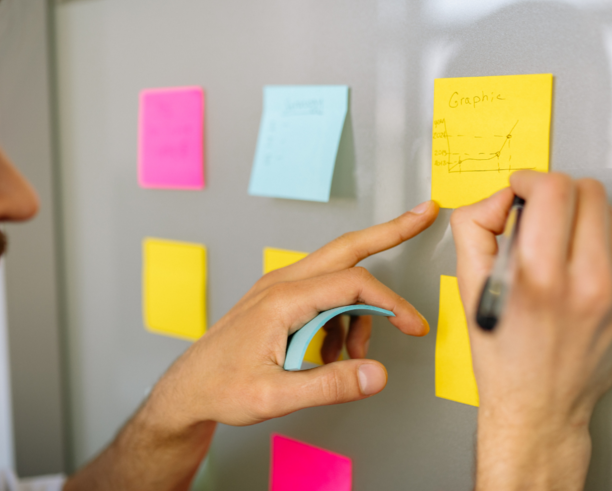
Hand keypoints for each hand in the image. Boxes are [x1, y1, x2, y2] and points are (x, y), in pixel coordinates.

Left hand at [152, 200, 438, 428]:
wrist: (189, 387)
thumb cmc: (222, 388)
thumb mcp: (275, 396)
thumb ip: (330, 386)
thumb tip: (378, 374)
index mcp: (282, 300)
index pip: (352, 284)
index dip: (391, 303)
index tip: (414, 326)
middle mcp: (281, 283)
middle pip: (346, 248)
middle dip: (388, 232)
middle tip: (423, 214)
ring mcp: (278, 287)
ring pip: (337, 275)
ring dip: (359, 310)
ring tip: (353, 358)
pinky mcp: (278, 298)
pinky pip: (323, 296)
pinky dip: (340, 320)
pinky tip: (331, 355)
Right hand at [451, 172, 611, 489]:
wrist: (539, 409)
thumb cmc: (502, 357)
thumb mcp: (468, 289)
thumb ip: (474, 228)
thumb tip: (500, 199)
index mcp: (539, 278)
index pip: (554, 189)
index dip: (530, 179)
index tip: (518, 190)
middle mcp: (586, 282)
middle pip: (588, 190)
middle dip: (555, 191)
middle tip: (535, 211)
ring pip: (607, 212)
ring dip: (577, 213)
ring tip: (553, 241)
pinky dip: (592, 242)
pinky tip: (571, 266)